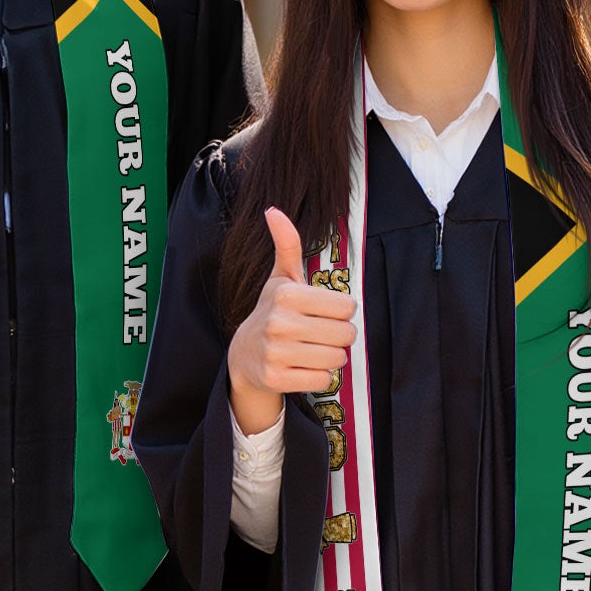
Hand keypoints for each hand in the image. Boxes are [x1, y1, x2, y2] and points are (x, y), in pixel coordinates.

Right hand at [226, 207, 355, 435]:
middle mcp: (280, 322)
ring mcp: (276, 352)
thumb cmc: (272, 311)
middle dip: (339, 335)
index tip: (323, 313)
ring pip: (337, 358)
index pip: (347, 306)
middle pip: (346, 333)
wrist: (243, 355)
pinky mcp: (276, 378)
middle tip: (320, 334)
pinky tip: (302, 367)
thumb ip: (287, 245)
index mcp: (286, 294)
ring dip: (331, 357)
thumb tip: (273, 210)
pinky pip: (322, 380)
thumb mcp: (280, 278)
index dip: (340, 311)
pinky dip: (318, 376)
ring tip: (312, 350)